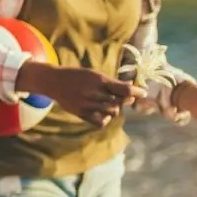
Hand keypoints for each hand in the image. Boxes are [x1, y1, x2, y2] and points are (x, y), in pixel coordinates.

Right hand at [19, 63, 144, 127]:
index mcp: (99, 80)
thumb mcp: (94, 74)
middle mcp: (93, 93)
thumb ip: (112, 82)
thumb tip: (132, 86)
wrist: (54, 82)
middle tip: (121, 97)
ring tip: (109, 104)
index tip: (143, 93)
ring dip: (114, 109)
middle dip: (123, 100)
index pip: (124, 89)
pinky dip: (105, 119)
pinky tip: (102, 113)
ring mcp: (87, 105)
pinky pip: (100, 122)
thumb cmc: (77, 76)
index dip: (136, 92)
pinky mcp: (81, 114)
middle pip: (119, 103)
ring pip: (112, 112)